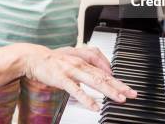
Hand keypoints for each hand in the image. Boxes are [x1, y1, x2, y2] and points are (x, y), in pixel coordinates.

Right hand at [21, 44, 136, 110]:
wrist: (33, 57)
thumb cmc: (53, 60)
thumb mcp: (72, 58)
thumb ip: (87, 64)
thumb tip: (100, 71)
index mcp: (83, 60)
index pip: (105, 70)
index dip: (117, 79)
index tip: (128, 88)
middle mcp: (80, 64)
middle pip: (103, 75)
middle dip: (119, 85)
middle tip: (131, 94)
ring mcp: (71, 70)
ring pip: (93, 81)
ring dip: (108, 90)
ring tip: (119, 98)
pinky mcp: (62, 78)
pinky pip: (76, 90)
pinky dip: (86, 98)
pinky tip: (94, 106)